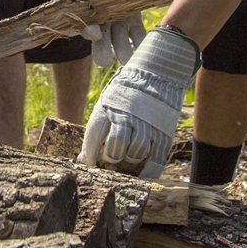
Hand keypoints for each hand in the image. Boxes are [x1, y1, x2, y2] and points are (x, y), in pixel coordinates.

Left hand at [78, 25, 199, 178]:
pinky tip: (143, 176)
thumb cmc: (127, 92)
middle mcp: (127, 117)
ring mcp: (147, 125)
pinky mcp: (164, 132)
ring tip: (128, 153)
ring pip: (134, 154)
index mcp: (108, 108)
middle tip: (111, 158)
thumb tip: (82, 160)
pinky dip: (149, 172)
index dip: (90, 154)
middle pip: (114, 149)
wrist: (157, 72)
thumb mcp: (107, 102)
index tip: (88, 164)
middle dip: (111, 157)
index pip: (94, 138)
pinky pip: (155, 160)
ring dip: (129, 159)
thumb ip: (96, 130)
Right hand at [79, 0, 153, 65]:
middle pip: (101, 43)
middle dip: (103, 53)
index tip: (95, 33)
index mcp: (91, 15)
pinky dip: (140, 41)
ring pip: (119, 42)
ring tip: (126, 57)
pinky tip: (144, 45)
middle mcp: (104, 25)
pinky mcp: (134, 22)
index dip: (89, 32)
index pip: (86, 28)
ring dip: (123, 50)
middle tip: (107, 61)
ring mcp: (119, 25)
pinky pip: (137, 35)